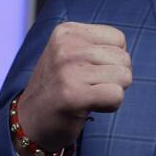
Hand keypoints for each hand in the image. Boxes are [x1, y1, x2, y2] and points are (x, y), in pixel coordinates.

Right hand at [15, 23, 130, 155]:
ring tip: (88, 95)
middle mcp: (66, 47)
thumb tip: (126, 52)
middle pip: (124, 58)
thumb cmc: (61, 87)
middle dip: (114, 77)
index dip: (112, 59)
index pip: (118, 39)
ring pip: (124, 76)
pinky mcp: (72, 95)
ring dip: (112, 91)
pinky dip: (111, 105)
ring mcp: (68, 70)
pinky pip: (117, 96)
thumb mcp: (72, 54)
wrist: (30, 122)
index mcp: (67, 32)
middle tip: (88, 87)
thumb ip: (98, 45)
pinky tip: (90, 107)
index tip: (88, 71)